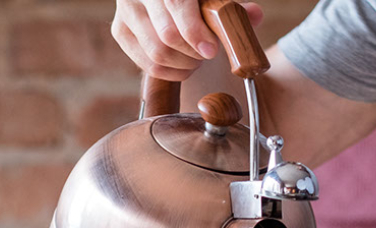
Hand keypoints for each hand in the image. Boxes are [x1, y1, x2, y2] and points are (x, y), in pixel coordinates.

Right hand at [112, 0, 263, 80]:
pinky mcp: (121, 32)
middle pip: (166, 37)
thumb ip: (233, 7)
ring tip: (196, 58)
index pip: (175, 4)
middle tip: (207, 52)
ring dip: (184, 65)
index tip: (211, 50)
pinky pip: (148, 65)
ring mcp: (126, 12)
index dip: (194, 31)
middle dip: (193, 52)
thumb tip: (254, 16)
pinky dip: (172, 72)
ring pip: (157, 54)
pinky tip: (183, 64)